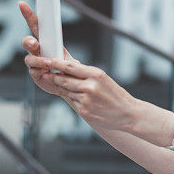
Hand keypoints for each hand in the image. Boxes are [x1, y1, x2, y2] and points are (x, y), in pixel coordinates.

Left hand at [19, 1, 138, 130]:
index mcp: (96, 74)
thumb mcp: (104, 79)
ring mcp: (86, 99)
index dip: (56, 63)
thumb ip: (86, 75)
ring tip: (58, 84)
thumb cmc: (116, 95)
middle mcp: (90, 86)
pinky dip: (70, 98)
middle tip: (45, 73)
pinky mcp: (84, 111)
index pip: (71, 66)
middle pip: (64, 79)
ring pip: (66, 91)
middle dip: (54, 77)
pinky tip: (74, 97)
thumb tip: (68, 69)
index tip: (47, 60)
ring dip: (61, 88)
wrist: (127, 113)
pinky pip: (71, 102)